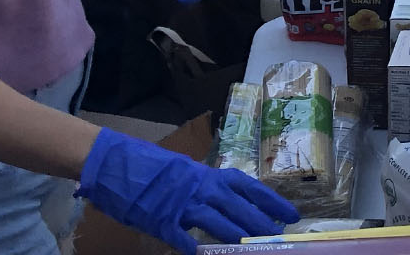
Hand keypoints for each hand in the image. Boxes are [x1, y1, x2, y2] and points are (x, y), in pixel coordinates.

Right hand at [79, 127, 295, 252]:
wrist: (118, 163)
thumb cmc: (155, 168)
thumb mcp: (188, 173)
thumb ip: (209, 188)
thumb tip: (233, 204)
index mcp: (210, 174)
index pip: (249, 187)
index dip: (272, 201)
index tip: (291, 214)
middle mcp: (201, 186)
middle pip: (238, 206)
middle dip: (260, 223)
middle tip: (278, 236)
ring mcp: (181, 203)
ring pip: (216, 221)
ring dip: (235, 236)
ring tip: (252, 248)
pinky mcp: (161, 218)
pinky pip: (181, 236)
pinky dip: (192, 246)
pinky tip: (202, 254)